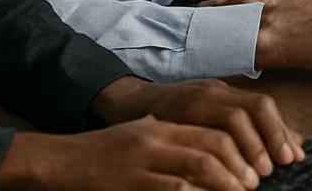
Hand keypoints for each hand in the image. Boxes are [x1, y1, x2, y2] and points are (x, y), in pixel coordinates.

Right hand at [0, 117, 269, 190]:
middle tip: (253, 183)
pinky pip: (174, 189)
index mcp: (160, 126)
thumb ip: (167, 138)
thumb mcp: (136, 137)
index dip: (239, 147)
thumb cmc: (99, 154)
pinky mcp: (131, 183)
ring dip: (225, 182)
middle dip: (239, 166)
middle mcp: (156, 138)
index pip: (211, 131)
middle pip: (211, 146)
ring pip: (198, 167)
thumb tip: (201, 149)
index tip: (254, 166)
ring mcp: (143, 160)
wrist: (57, 162)